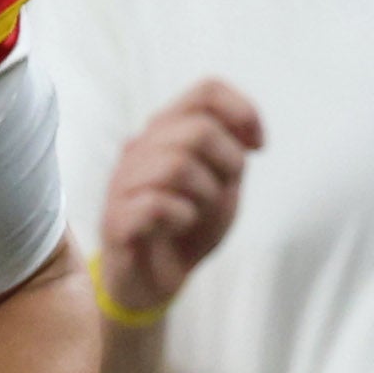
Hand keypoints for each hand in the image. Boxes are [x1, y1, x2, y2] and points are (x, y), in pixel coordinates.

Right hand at [97, 78, 263, 316]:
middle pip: (197, 129)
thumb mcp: (221, 187)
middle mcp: (140, 148)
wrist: (153, 280)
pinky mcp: (116, 220)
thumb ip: (231, 153)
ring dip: (205, 194)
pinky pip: (156, 204)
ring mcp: (122, 183)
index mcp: (166, 132)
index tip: (258, 146)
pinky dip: (182, 216)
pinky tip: (181, 225)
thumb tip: (246, 129)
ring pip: (176, 165)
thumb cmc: (187, 229)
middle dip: (227, 163)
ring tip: (198, 211)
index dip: (242, 111)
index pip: (206, 92)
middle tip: (223, 191)